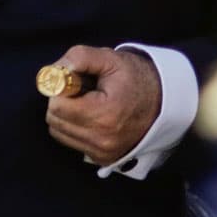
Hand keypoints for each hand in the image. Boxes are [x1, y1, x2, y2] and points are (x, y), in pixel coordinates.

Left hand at [43, 44, 160, 165]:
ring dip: (66, 115)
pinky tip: (92, 115)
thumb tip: (53, 71)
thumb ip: (79, 58)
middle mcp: (102, 139)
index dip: (60, 90)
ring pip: (60, 132)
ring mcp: (102, 152)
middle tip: (81, 90)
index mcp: (104, 115)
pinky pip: (72, 141)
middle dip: (62, 102)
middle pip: (55, 121)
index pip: (57, 107)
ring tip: (87, 103)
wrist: (163, 102)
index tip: (74, 81)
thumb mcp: (110, 59)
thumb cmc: (136, 78)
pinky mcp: (102, 158)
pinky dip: (75, 127)